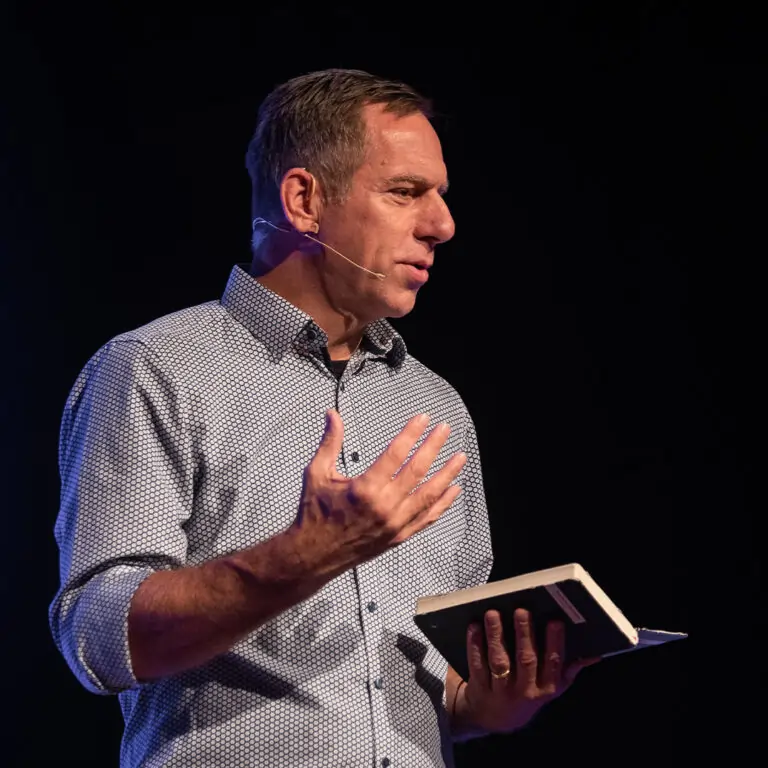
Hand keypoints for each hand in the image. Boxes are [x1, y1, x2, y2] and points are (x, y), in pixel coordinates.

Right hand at [290, 409, 465, 577]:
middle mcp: (383, 506)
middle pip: (418, 470)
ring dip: (447, 473)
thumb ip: (330, 442)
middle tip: (445, 429)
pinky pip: (427, 518)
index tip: (422, 418)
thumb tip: (332, 415)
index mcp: (364, 489)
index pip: (396, 453)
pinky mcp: (399, 536)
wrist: (313, 555)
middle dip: (434, 446)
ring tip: (460, 457)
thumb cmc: (314, 514)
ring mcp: (394, 523)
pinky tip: (453, 490)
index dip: (411, 433)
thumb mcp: (317, 474)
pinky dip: (443, 504)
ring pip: (429, 495)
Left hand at [455, 608, 599, 734]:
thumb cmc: (526, 692)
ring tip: (493, 613)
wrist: (492, 719)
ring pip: (499, 662)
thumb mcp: (550, 686)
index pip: (553, 664)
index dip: (555, 643)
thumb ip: (568, 669)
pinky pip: (476, 664)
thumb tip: (594, 654)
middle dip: (524, 634)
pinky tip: (474, 626)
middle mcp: (525, 692)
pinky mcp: (479, 689)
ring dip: (496, 636)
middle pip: (526, 661)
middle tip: (521, 610)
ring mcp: (501, 692)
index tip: (555, 620)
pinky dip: (475, 644)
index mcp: (546, 688)